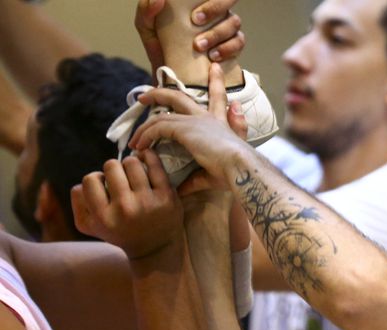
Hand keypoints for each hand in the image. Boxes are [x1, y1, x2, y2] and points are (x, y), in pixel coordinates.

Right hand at [71, 151, 182, 259]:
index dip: (96, 179)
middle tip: (122, 179)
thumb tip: (87, 179)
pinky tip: (146, 160)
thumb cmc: (120, 232)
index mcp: (103, 217)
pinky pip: (155, 164)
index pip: (89, 179)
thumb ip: (79, 201)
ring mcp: (147, 202)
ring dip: (131, 164)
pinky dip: (149, 156)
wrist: (155, 248)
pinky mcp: (167, 197)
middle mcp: (125, 209)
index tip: (105, 186)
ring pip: (132, 162)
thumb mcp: (90, 225)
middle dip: (114, 169)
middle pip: (111, 166)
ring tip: (133, 173)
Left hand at [130, 64, 248, 184]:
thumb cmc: (233, 174)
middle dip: (161, 92)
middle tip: (146, 93)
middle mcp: (207, 118)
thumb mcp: (212, 176)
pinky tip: (139, 146)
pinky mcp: (184, 128)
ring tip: (134, 136)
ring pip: (162, 114)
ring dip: (145, 126)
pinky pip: (158, 127)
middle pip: (180, 96)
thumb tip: (179, 191)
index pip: (219, 99)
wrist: (241, 168)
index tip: (214, 70)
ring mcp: (195, 121)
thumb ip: (194, 180)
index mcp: (221, 124)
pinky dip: (146, 136)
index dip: (217, 83)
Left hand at [135, 0, 242, 74]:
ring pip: (234, 22)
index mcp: (198, 4)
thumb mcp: (146, 27)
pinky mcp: (233, 47)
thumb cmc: (159, 47)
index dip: (212, 0)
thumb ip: (146, 10)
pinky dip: (228, 48)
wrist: (171, 76)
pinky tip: (213, 57)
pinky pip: (238, 42)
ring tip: (199, 46)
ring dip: (217, 33)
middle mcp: (215, 13)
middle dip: (215, 8)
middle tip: (196, 22)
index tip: (193, 14)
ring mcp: (225, 30)